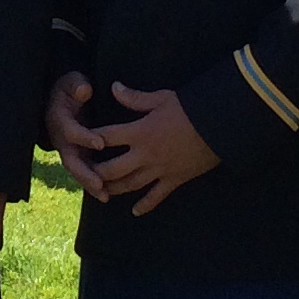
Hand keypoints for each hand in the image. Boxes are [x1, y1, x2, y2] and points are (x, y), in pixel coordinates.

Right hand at [44, 71, 111, 195]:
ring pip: (77, 171)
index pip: (70, 131)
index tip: (100, 142)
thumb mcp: (71, 80)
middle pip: (70, 160)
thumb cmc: (70, 88)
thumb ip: (76, 85)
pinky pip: (85, 173)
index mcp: (58, 119)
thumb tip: (84, 91)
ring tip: (105, 196)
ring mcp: (69, 150)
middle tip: (99, 183)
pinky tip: (108, 195)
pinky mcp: (78, 156)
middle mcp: (61, 139)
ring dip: (90, 185)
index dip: (84, 137)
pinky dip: (94, 185)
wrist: (63, 97)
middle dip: (84, 173)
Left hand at [89, 81, 219, 216]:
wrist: (220, 125)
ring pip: (130, 185)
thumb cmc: (191, 108)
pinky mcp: (174, 180)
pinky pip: (156, 197)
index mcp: (140, 132)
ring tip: (102, 192)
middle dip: (96, 173)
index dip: (90, 138)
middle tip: (85, 174)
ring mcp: (159, 170)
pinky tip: (135, 212)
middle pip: (112, 169)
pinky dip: (145, 205)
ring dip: (114, 189)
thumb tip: (114, 87)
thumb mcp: (161, 98)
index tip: (79, 141)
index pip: (106, 136)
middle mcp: (145, 154)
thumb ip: (134, 97)